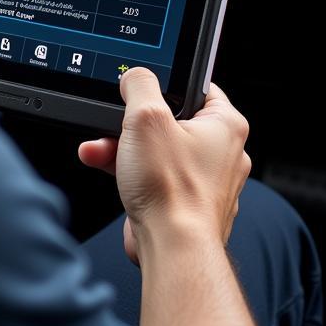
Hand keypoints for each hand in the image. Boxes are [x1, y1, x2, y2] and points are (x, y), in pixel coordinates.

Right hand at [78, 70, 250, 262]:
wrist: (172, 249)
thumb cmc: (172, 191)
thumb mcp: (146, 117)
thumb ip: (140, 85)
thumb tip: (135, 76)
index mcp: (226, 125)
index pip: (199, 87)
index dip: (168, 83)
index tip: (144, 85)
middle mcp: (222, 153)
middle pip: (170, 121)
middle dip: (132, 124)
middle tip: (116, 123)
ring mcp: (205, 181)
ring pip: (158, 151)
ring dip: (124, 148)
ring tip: (100, 149)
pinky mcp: (185, 204)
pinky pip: (154, 177)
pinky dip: (131, 172)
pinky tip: (106, 168)